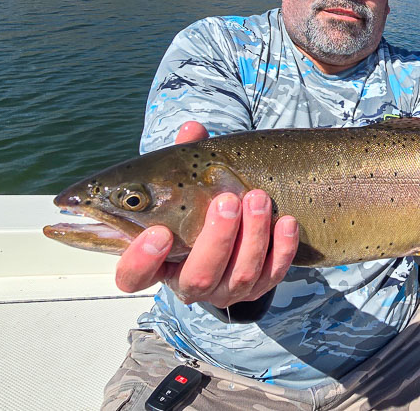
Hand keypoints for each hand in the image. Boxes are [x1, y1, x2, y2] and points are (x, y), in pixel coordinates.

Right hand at [113, 121, 300, 306]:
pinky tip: (286, 222)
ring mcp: (225, 290)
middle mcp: (188, 282)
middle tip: (227, 200)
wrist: (234, 229)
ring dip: (253, 236)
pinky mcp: (257, 288)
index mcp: (156, 261)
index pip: (133, 277)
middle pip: (198, 277)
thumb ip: (184, 158)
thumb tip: (193, 129)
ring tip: (259, 197)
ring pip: (240, 277)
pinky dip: (282, 249)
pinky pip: (272, 275)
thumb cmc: (198, 202)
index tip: (159, 232)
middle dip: (217, 238)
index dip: (141, 260)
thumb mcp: (185, 182)